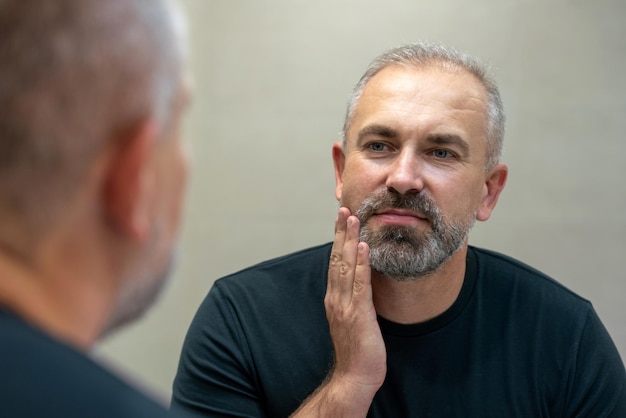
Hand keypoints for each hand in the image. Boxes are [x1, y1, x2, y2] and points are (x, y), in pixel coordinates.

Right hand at [325, 207, 385, 391]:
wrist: (353, 378)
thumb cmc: (356, 352)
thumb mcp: (352, 320)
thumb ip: (353, 300)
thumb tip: (360, 282)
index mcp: (334, 299)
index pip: (334, 263)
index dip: (337, 241)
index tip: (342, 221)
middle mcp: (336, 298)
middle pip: (336, 259)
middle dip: (340, 233)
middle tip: (344, 209)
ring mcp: (345, 305)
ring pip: (345, 266)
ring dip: (349, 240)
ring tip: (353, 219)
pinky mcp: (358, 313)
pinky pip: (359, 284)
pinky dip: (360, 264)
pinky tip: (363, 247)